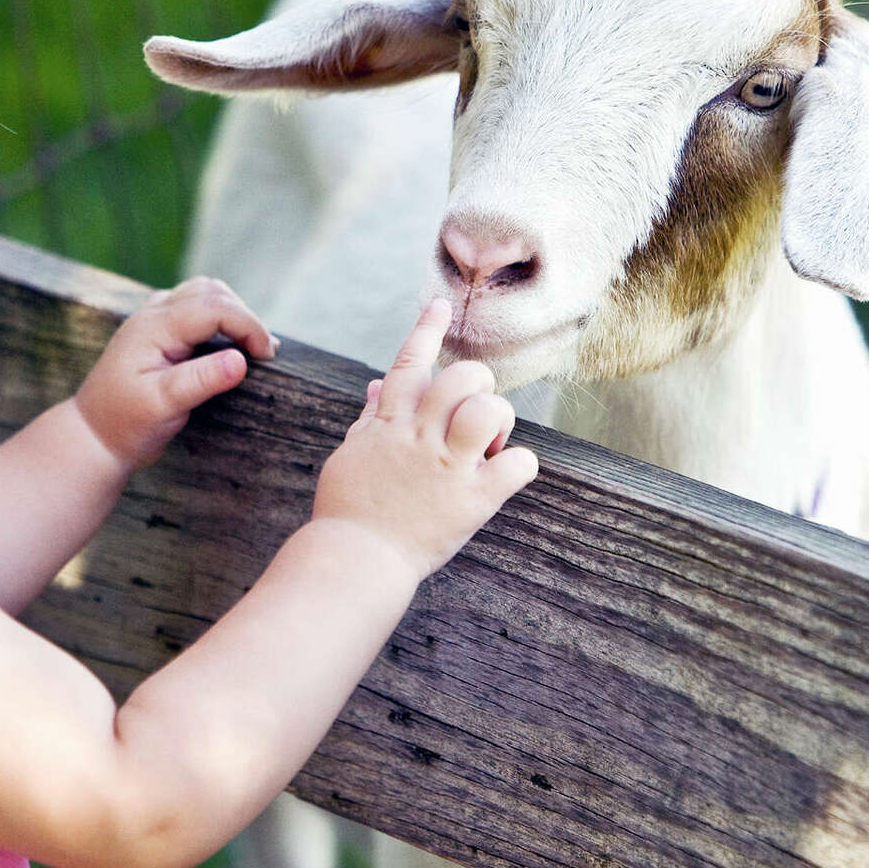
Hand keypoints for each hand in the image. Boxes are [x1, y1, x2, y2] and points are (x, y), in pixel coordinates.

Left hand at [75, 277, 277, 469]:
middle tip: (265, 355)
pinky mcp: (158, 331)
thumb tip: (241, 361)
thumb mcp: (162, 406)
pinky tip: (232, 343)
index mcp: (154, 327)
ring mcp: (153, 319)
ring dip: (233, 312)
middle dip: (245, 317)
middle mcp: (153, 315)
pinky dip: (221, 317)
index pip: (214, 308)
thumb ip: (200, 381)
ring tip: (254, 346)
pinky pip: (195, 307)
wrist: (92, 436)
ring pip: (204, 293)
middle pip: (212, 292)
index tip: (267, 357)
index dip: (248, 326)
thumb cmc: (125, 424)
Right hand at [311, 298, 538, 579]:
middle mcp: (419, 439)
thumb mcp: (351, 456)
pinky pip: (518, 464)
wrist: (353, 562)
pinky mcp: (472, 502)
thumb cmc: (348, 511)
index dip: (427, 331)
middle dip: (477, 384)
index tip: (442, 305)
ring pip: (488, 410)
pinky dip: (520, 464)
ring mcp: (446, 468)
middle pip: (461, 378)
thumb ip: (370, 420)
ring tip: (489, 444)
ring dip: (498, 419)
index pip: (409, 364)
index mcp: (388, 425)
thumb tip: (377, 385)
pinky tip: (506, 474)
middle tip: (475, 412)